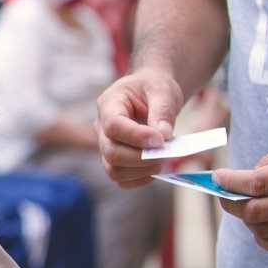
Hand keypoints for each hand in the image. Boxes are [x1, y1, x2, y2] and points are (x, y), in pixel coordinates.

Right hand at [95, 69, 184, 187]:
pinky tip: (155, 168)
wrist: (151, 92)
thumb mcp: (163, 91)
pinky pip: (120, 178)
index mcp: (109, 104)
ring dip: (140, 170)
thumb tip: (163, 136)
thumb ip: (163, 111)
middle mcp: (101, 127)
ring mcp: (106, 144)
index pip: (113, 126)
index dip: (136, 136)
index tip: (160, 139)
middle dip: (140, 158)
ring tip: (162, 160)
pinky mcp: (115, 158)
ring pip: (113, 169)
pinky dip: (138, 179)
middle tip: (166, 152)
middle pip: (111, 152)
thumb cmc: (154, 88)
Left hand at [215, 140, 267, 254]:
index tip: (218, 177)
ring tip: (243, 206)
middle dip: (232, 203)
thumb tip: (242, 182)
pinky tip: (260, 224)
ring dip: (246, 220)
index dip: (232, 181)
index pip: (259, 183)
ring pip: (264, 231)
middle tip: (223, 194)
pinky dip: (262, 237)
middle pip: (257, 211)